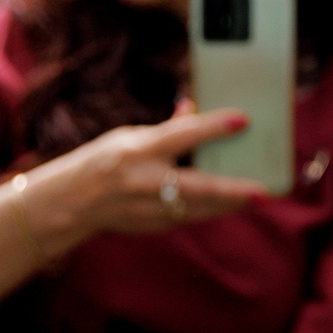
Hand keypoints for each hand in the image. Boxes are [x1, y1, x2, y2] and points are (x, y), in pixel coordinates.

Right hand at [31, 103, 264, 247]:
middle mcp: (143, 181)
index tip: (243, 120)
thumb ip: (166, 128)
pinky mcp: (152, 226)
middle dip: (233, 191)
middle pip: (197, 186)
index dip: (214, 127)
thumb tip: (194, 107)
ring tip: (256, 195)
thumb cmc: (101, 161)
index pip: (181, 135)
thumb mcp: (128, 136)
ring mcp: (146, 208)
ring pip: (199, 208)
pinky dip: (211, 209)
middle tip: (264, 190)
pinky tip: (229, 203)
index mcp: (137, 150)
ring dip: (229, 203)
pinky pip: (190, 216)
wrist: (69, 202)